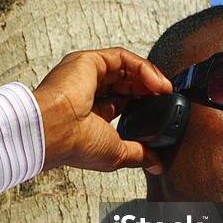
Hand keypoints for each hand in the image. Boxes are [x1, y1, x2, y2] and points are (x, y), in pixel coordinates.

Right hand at [32, 48, 173, 173]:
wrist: (55, 130)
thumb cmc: (74, 144)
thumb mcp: (116, 153)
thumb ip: (138, 154)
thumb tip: (156, 164)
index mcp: (88, 113)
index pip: (120, 101)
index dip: (143, 103)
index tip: (161, 110)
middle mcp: (85, 91)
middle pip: (124, 81)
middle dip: (148, 89)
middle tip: (166, 98)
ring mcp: (85, 74)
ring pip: (124, 67)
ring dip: (149, 77)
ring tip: (165, 89)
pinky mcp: (88, 61)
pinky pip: (122, 57)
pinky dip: (142, 68)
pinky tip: (156, 82)